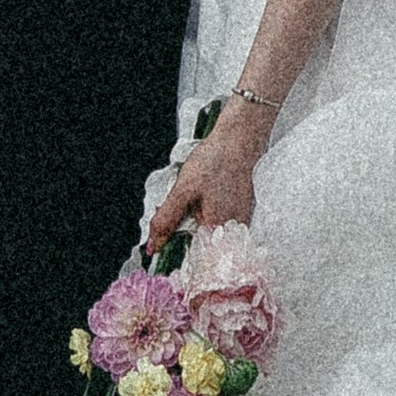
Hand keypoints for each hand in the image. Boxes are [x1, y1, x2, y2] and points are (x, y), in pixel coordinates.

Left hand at [146, 102, 267, 248]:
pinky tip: (208, 192)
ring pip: (208, 230)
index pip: (192, 258)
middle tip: (184, 202)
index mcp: (218, 230)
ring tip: (197, 194)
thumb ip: (166, 220)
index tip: (166, 241)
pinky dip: (208, 210)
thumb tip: (153, 245)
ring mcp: (241, 222)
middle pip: (200, 243)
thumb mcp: (183, 190)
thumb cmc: (217, 160)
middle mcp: (233, 232)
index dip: (175, 248)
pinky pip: (219, 220)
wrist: (241, 138)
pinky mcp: (243, 212)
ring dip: (196, 217)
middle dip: (185, 228)